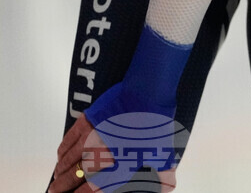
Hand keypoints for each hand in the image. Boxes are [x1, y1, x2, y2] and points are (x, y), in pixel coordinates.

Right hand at [49, 113, 176, 192]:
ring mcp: (88, 139)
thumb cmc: (156, 129)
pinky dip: (61, 152)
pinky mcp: (85, 123)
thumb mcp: (162, 159)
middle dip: (62, 187)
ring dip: (60, 172)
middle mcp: (98, 157)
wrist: (147, 96)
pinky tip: (60, 157)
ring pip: (67, 160)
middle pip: (73, 177)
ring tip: (56, 179)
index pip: (90, 191)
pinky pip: (67, 142)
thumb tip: (166, 187)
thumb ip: (159, 179)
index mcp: (116, 167)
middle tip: (55, 192)